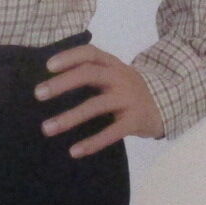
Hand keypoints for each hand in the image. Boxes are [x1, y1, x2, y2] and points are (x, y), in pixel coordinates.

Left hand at [35, 44, 164, 157]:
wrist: (167, 103)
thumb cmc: (128, 89)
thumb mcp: (114, 74)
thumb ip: (91, 73)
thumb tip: (51, 83)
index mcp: (112, 64)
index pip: (90, 53)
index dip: (69, 57)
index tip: (48, 66)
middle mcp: (120, 78)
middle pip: (89, 74)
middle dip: (62, 83)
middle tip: (38, 94)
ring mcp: (129, 99)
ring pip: (96, 106)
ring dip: (69, 117)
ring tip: (47, 128)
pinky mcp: (135, 121)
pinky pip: (112, 133)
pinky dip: (92, 143)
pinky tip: (75, 151)